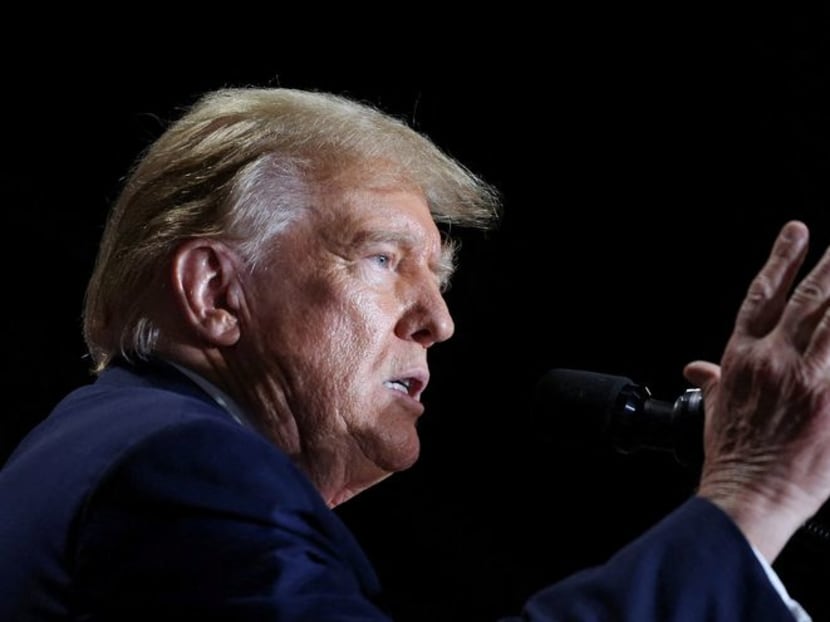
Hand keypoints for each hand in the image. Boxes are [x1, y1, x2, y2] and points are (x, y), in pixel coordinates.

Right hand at [684, 220, 828, 561]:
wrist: (748, 491)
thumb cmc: (731, 455)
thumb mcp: (712, 410)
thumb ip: (712, 382)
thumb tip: (698, 370)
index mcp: (741, 356)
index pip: (762, 294)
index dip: (781, 259)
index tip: (797, 232)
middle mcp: (773, 357)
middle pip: (808, 297)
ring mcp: (806, 375)